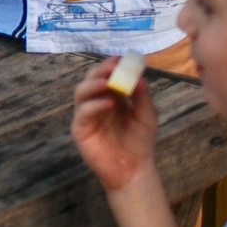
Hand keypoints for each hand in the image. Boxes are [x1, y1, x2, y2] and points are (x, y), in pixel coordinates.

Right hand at [71, 60, 160, 192]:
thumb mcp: (146, 116)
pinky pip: (83, 113)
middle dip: (101, 70)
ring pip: (81, 92)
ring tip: (107, 82)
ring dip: (93, 84)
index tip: (122, 57)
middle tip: (113, 66)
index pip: (107, 75)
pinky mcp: (80, 129)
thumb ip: (142, 97)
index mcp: (112, 96)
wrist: (133, 169)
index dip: (111, 64)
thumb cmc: (139, 142)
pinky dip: (94, 105)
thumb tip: (139, 76)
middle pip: (91, 79)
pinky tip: (109, 103)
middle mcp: (96, 102)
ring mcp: (86, 115)